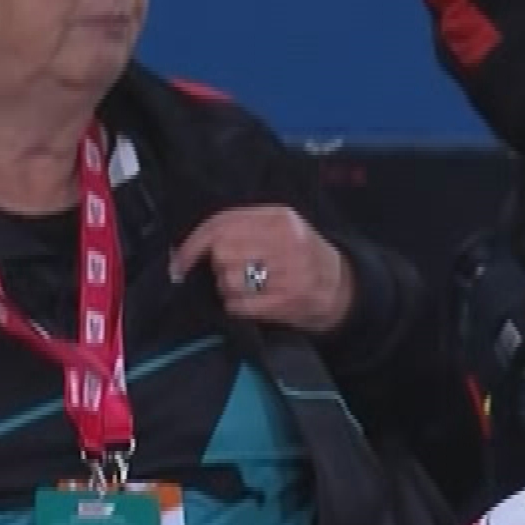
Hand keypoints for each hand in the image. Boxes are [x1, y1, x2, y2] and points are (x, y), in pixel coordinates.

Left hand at [170, 206, 354, 334]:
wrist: (344, 288)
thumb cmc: (304, 257)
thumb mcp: (281, 228)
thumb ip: (241, 228)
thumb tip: (186, 248)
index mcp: (280, 217)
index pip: (221, 224)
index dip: (193, 245)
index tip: (179, 262)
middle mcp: (286, 241)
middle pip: (222, 253)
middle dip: (219, 268)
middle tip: (235, 273)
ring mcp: (289, 272)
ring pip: (228, 281)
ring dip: (229, 289)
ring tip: (252, 287)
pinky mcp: (287, 300)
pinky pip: (238, 305)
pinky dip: (237, 307)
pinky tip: (252, 303)